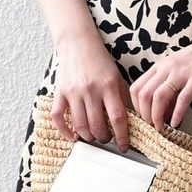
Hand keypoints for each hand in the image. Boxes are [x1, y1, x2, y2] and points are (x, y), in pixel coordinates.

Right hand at [51, 35, 133, 152]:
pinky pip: (58, 117)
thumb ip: (124, 98)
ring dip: (88, 137)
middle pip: (97, 126)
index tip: (124, 147)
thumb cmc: (100, 62)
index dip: (122, 136)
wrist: (78, 44)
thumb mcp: (118, 77)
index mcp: (109, 86)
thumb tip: (133, 121)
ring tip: (93, 136)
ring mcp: (73, 92)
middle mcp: (90, 90)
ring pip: (80, 125)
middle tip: (107, 139)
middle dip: (104, 138)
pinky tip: (72, 135)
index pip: (118, 118)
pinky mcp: (59, 92)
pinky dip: (64, 131)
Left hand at [129, 29, 191, 131]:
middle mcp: (167, 67)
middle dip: (145, 115)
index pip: (137, 87)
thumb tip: (163, 113)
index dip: (136, 107)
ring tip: (161, 128)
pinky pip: (183, 98)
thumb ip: (170, 89)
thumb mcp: (180, 70)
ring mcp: (182, 72)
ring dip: (156, 116)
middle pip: (144, 94)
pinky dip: (177, 114)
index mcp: (160, 65)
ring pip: (158, 97)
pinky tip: (176, 123)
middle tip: (152, 127)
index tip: (144, 118)